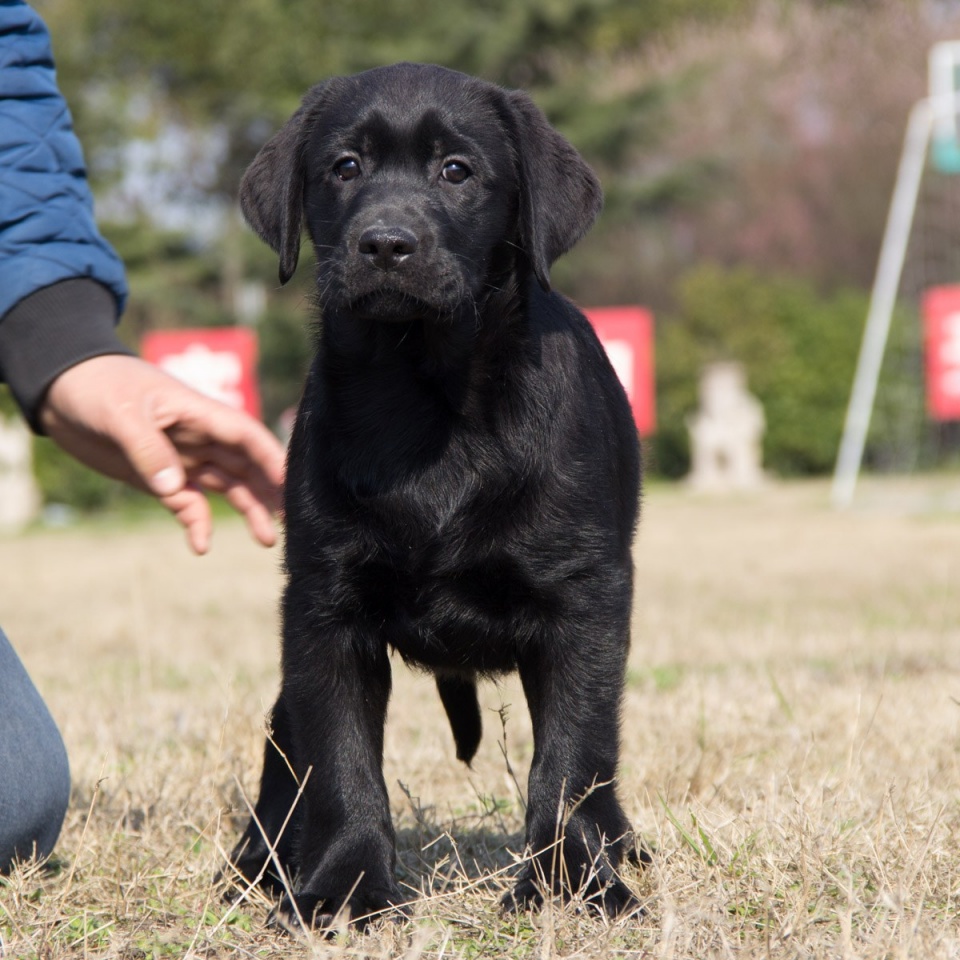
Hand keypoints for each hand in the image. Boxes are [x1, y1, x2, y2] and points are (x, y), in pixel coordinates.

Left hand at [38, 354, 285, 553]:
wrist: (58, 391)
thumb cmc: (94, 386)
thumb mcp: (120, 413)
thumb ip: (147, 449)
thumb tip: (173, 489)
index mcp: (199, 413)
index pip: (247, 437)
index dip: (273, 459)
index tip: (292, 486)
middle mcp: (200, 438)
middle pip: (247, 466)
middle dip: (270, 491)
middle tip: (293, 522)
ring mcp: (182, 459)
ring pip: (227, 487)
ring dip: (248, 511)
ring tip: (266, 541)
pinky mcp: (160, 478)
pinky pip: (188, 505)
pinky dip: (196, 524)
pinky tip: (200, 546)